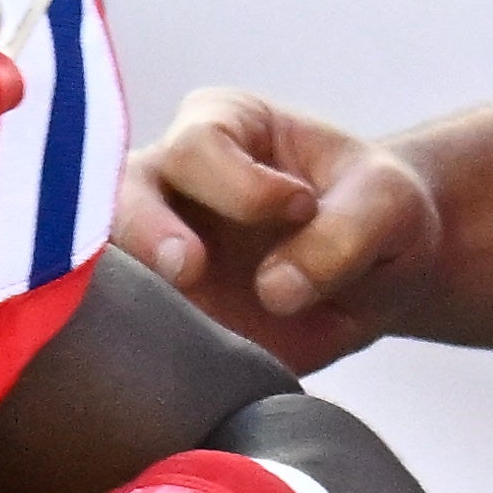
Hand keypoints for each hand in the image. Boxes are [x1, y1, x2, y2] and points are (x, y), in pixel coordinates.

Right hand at [117, 88, 440, 371]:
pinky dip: (143, 349)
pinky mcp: (163, 314)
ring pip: (104, 264)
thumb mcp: (388, 205)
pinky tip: (168, 365)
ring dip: (125, 294)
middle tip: (188, 269)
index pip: (199, 146)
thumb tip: (275, 293)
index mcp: (223, 128)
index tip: (301, 207)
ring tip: (166, 325)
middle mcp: (170, 183)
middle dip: (145, 230)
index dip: (243, 183)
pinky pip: (132, 332)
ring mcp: (155, 251)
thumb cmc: (378, 213)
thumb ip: (343, 236)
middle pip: (121, 195)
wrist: (380, 276)